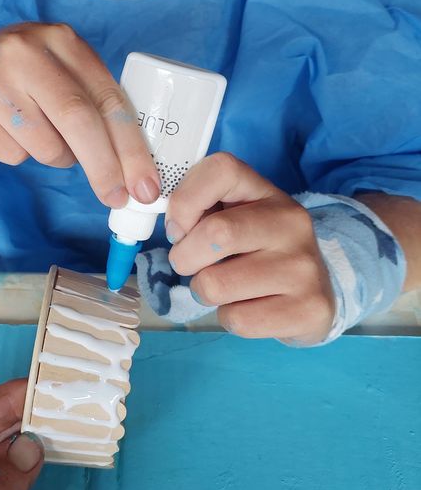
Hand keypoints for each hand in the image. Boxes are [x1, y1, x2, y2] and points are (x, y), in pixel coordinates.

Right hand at [0, 23, 160, 208]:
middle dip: (103, 167)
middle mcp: (24, 51)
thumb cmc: (30, 78)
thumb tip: (134, 169)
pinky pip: (11, 154)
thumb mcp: (64, 71)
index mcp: (61, 39)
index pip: (106, 98)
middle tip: (116, 198)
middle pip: (77, 120)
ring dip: (57, 157)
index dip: (130, 146)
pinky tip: (7, 130)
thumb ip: (97, 102)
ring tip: (42, 133)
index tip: (145, 185)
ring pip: (44, 146)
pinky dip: (20, 154)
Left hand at [166, 153, 334, 343]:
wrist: (313, 294)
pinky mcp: (309, 309)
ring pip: (216, 285)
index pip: (221, 169)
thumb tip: (175, 226)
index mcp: (268, 193)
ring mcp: (304, 267)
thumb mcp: (232, 217)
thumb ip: (199, 208)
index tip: (179, 228)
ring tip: (225, 286)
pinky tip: (248, 306)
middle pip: (215, 233)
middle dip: (185, 257)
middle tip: (192, 264)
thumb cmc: (256, 252)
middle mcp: (292, 224)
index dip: (185, 200)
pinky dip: (229, 317)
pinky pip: (237, 320)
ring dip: (204, 291)